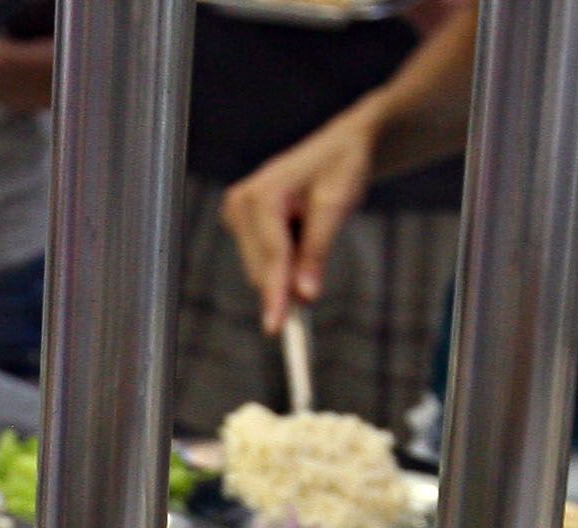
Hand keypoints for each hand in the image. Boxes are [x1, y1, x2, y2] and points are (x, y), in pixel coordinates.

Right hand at [221, 105, 377, 337]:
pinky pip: (261, 259)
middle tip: (317, 272)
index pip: (270, 257)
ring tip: (311, 229)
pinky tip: (299, 231)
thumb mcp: (336, 207)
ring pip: (259, 268)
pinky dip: (283, 259)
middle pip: (261, 268)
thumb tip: (304, 296)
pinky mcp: (240, 221)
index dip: (275, 295)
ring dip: (288, 267)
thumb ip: (317, 251)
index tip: (275, 329)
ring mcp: (236, 212)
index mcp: (262, 194)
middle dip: (287, 282)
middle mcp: (240, 202)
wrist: (339, 148)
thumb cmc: (341, 169)